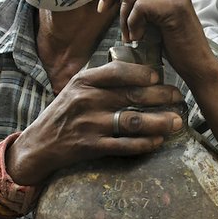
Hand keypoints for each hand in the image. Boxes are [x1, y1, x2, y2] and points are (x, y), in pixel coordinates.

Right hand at [7, 61, 183, 184]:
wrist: (39, 144)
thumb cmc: (64, 113)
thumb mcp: (76, 88)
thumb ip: (102, 79)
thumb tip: (139, 73)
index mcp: (84, 81)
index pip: (117, 71)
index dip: (141, 73)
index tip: (158, 76)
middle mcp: (87, 100)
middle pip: (132, 95)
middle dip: (161, 96)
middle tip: (179, 98)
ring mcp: (90, 125)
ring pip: (133, 121)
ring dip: (160, 122)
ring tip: (177, 122)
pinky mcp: (92, 147)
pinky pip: (125, 145)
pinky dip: (145, 144)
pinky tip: (158, 141)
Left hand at [91, 0, 217, 85]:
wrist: (192, 61)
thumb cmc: (166, 37)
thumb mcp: (138, 11)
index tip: (104, 9)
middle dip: (119, 10)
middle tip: (127, 30)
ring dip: (126, 20)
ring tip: (135, 35)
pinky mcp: (175, 4)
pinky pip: (139, 7)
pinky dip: (134, 26)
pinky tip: (142, 37)